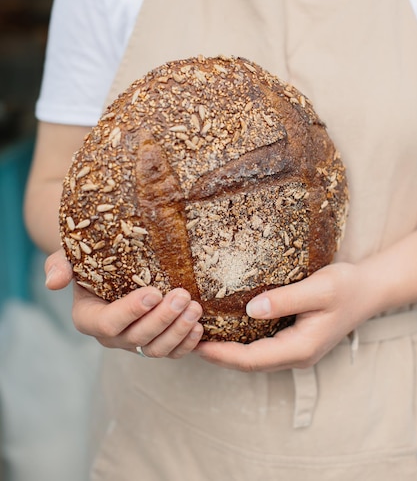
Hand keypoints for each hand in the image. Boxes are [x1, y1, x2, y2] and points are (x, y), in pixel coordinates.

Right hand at [44, 249, 203, 357]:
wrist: (111, 263)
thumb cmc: (91, 259)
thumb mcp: (70, 257)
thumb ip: (59, 266)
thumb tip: (53, 282)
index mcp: (88, 318)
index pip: (108, 323)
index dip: (131, 311)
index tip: (153, 292)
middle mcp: (111, 336)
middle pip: (137, 338)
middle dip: (162, 319)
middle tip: (182, 296)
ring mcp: (134, 343)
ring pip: (156, 350)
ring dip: (178, 331)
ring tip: (195, 308)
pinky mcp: (155, 343)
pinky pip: (172, 353)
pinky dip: (187, 344)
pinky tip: (199, 327)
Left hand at [196, 262, 376, 371]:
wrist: (369, 290)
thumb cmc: (347, 287)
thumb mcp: (319, 288)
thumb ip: (286, 299)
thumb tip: (251, 308)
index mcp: (301, 347)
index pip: (252, 359)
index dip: (221, 355)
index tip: (194, 345)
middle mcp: (296, 354)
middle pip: (249, 362)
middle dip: (217, 355)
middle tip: (186, 341)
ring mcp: (296, 349)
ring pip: (254, 356)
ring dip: (227, 350)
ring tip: (198, 335)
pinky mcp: (294, 339)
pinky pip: (261, 346)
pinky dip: (240, 341)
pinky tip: (225, 327)